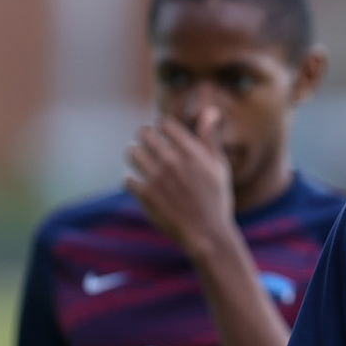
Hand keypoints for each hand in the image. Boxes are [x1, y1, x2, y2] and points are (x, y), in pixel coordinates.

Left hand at [126, 108, 236, 262]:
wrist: (208, 234)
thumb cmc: (216, 199)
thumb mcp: (219, 166)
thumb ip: (210, 138)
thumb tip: (210, 110)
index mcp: (191, 151)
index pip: (164, 123)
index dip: (162, 129)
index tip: (164, 137)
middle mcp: (172, 161)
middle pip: (144, 133)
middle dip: (145, 139)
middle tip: (149, 148)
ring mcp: (157, 178)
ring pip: (131, 153)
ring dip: (135, 156)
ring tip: (142, 163)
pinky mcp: (146, 196)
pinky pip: (127, 180)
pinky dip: (132, 182)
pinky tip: (141, 186)